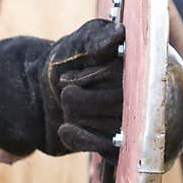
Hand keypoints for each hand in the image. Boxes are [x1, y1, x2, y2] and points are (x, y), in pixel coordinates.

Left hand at [0, 19, 125, 159]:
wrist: (43, 94)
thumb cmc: (64, 63)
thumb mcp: (76, 43)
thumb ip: (95, 37)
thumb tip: (119, 34)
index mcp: (135, 67)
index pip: (120, 75)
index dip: (89, 78)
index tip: (67, 77)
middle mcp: (140, 95)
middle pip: (116, 102)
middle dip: (80, 98)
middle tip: (65, 92)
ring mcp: (130, 123)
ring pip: (108, 125)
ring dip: (78, 116)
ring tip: (69, 107)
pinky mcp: (116, 147)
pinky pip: (107, 149)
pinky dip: (80, 138)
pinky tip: (65, 128)